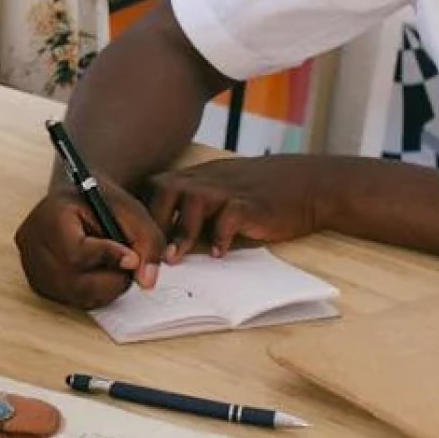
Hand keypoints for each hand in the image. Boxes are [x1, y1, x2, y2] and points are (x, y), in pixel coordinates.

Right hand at [13, 183, 165, 309]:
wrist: (79, 200)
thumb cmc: (105, 203)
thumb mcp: (131, 212)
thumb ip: (147, 242)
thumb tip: (146, 282)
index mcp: (50, 216)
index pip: (76, 253)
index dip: (109, 259)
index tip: (132, 258)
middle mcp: (32, 243)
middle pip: (75, 281)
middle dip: (112, 279)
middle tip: (129, 265)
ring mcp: (31, 265)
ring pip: (75, 295)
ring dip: (105, 288)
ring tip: (115, 266)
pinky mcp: (37, 282)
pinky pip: (71, 299)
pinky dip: (92, 293)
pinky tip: (100, 273)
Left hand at [145, 156, 329, 259]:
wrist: (307, 184)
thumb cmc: (258, 194)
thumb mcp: (219, 194)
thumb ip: (192, 211)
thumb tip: (160, 243)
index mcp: (195, 178)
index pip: (153, 187)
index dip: (139, 213)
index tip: (131, 241)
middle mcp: (207, 180)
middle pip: (165, 189)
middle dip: (153, 222)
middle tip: (147, 255)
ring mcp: (230, 190)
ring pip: (193, 198)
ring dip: (181, 231)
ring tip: (174, 259)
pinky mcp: (253, 204)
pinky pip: (231, 215)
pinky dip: (221, 235)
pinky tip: (218, 254)